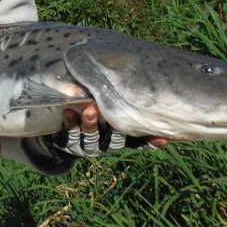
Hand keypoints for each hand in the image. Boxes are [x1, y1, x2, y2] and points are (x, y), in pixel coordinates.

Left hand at [46, 104, 167, 157]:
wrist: (63, 133)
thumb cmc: (96, 111)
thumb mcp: (111, 108)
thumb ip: (125, 101)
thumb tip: (150, 82)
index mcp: (119, 138)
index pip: (138, 142)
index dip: (150, 142)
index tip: (163, 138)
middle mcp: (106, 144)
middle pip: (115, 140)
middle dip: (115, 129)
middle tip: (115, 113)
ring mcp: (88, 145)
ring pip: (91, 137)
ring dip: (90, 124)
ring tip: (89, 110)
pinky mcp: (69, 143)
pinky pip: (69, 135)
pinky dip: (70, 123)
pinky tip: (68, 111)